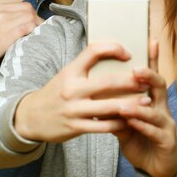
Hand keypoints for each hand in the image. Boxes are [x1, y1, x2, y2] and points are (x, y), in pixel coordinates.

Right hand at [0, 2, 42, 65]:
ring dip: (37, 27)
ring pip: (30, 19)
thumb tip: (28, 20)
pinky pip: (26, 30)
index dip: (34, 14)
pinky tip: (31, 40)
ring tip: (36, 36)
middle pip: (30, 11)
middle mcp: (2, 13)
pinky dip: (32, 33)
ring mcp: (4, 24)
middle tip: (39, 31)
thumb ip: (9, 17)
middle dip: (38, 20)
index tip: (36, 24)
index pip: (25, 5)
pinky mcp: (6, 37)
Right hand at [14, 42, 149, 142]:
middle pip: (107, 82)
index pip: (93, 51)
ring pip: (109, 106)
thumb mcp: (65, 74)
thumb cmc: (55, 92)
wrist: (30, 117)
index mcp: (70, 71)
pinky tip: (130, 120)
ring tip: (146, 101)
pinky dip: (119, 122)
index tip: (127, 53)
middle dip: (131, 81)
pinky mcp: (76, 127)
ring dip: (131, 104)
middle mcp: (72, 88)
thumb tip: (111, 55)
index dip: (113, 48)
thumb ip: (85, 67)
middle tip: (146, 80)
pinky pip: (103, 126)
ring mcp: (74, 109)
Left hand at [115, 41, 176, 176]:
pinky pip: (154, 131)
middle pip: (159, 86)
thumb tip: (95, 93)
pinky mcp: (167, 141)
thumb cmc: (139, 139)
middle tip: (135, 70)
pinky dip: (142, 126)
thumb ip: (114, 107)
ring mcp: (166, 124)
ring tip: (123, 105)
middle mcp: (161, 107)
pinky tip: (132, 123)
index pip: (150, 75)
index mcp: (150, 99)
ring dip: (138, 106)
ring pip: (154, 110)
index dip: (152, 59)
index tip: (150, 41)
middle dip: (148, 76)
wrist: (157, 166)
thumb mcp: (124, 122)